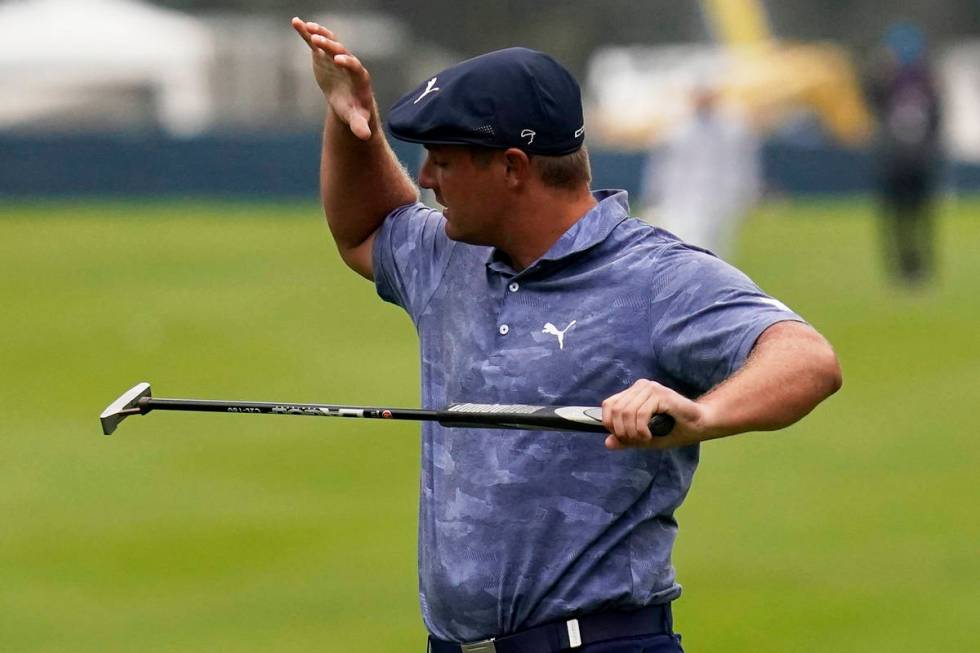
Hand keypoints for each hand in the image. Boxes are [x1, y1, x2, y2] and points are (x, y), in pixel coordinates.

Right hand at [291, 17, 373, 139]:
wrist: (347, 101)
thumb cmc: (354, 111)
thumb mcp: (356, 119)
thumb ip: (360, 126)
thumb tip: (365, 136)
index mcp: (359, 78)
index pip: (355, 67)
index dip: (348, 62)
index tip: (338, 59)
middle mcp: (348, 63)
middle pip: (341, 51)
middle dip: (330, 45)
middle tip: (318, 40)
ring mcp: (335, 56)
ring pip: (329, 42)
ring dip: (319, 34)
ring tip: (306, 27)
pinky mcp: (323, 55)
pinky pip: (315, 41)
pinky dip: (306, 32)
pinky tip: (295, 22)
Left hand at [601, 379, 705, 449]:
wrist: (699, 425)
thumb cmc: (673, 429)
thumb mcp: (644, 438)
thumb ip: (626, 439)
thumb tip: (607, 443)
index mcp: (634, 392)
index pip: (608, 405)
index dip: (609, 423)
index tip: (622, 437)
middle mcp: (641, 386)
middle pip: (616, 410)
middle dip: (622, 431)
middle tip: (635, 440)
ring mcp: (651, 388)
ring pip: (627, 412)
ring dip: (633, 432)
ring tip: (644, 439)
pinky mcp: (662, 394)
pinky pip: (641, 414)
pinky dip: (642, 429)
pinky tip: (650, 436)